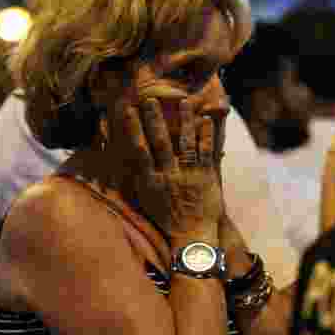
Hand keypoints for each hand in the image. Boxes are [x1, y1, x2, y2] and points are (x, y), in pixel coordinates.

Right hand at [114, 97, 224, 239]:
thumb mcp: (147, 199)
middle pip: (160, 142)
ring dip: (184, 121)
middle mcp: (168, 175)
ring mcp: (187, 174)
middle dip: (154, 119)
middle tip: (150, 100)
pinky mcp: (205, 175)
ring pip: (185, 142)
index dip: (133, 129)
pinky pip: (205, 152)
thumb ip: (140, 176)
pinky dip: (206, 135)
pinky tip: (206, 120)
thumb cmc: (167, 217)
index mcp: (150, 180)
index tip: (128, 111)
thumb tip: (130, 157)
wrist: (192, 235)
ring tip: (184, 101)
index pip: (139, 150)